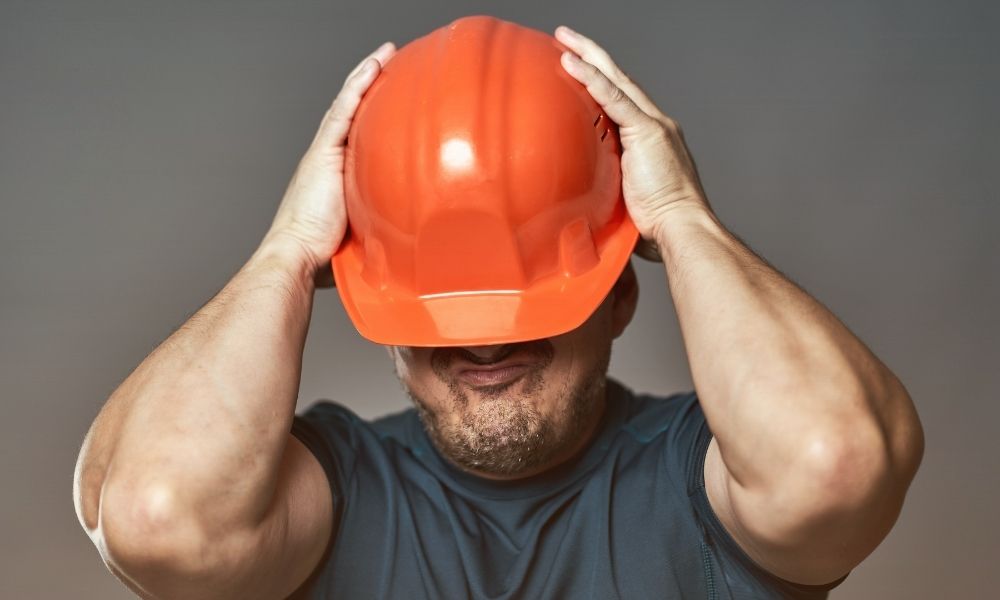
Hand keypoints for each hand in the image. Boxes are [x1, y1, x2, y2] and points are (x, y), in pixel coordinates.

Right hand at [262, 40, 396, 286]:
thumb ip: (377, 229)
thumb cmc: (323, 255)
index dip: (371, 113)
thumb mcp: (360, 235)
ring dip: (366, 77)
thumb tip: (404, 246)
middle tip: (390, 62)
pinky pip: (344, 113)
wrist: (297, 256)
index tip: (390, 97)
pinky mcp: (323, 153)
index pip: (356, 135)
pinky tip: (373, 69)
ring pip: (347, 105)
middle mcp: (327, 158)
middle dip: (370, 86)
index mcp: (335, 174)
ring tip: (386, 54)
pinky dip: (358, 88)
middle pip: (351, 113)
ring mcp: (323, 153)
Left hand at [554, 25, 711, 260]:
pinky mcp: (647, 132)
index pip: (622, 100)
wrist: (681, 230)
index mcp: (652, 139)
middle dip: (593, 56)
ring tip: (563, 38)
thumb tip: (584, 200)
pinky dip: (592, 79)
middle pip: (620, 80)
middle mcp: (656, 125)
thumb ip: (609, 187)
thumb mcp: (626, 199)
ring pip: (616, 80)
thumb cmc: (658, 227)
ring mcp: (653, 126)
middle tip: (566, 37)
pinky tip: (571, 63)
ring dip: (588, 57)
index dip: (601, 80)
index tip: (578, 67)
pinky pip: (614, 98)